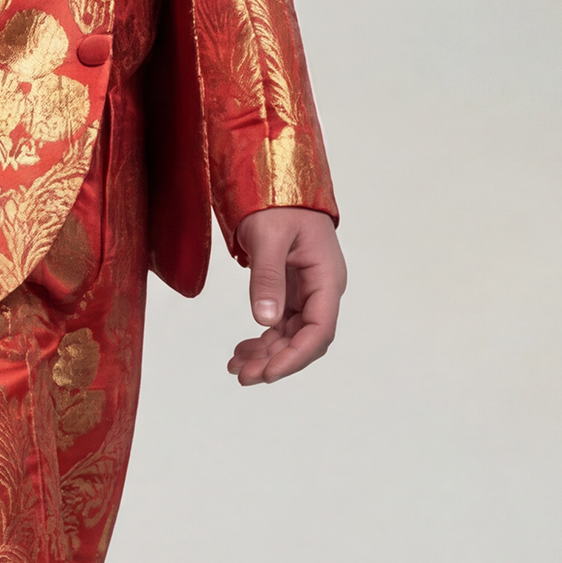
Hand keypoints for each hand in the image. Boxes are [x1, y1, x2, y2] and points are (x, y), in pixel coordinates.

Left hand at [228, 207, 345, 385]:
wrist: (278, 186)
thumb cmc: (278, 203)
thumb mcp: (269, 237)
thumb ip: (267, 278)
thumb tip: (265, 319)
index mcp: (326, 278)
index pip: (319, 330)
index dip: (295, 357)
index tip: (268, 373)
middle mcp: (321, 290)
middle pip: (305, 340)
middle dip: (275, 361)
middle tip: (242, 376)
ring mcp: (307, 293)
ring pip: (290, 336)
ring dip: (266, 355)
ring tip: (235, 366)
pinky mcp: (291, 292)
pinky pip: (280, 325)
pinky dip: (262, 340)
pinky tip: (242, 349)